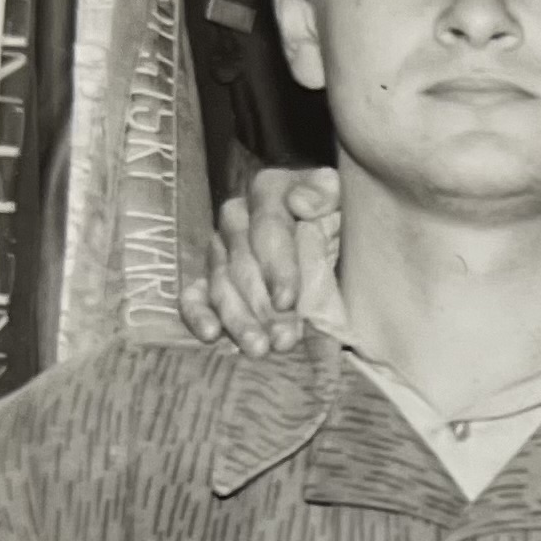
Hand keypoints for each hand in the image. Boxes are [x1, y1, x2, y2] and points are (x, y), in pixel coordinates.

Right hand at [176, 164, 339, 355]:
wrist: (338, 238)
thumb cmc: (342, 218)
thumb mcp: (345, 199)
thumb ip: (326, 192)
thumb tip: (300, 203)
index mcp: (269, 191)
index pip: (268, 228)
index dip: (277, 266)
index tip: (288, 300)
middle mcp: (238, 217)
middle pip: (242, 264)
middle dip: (262, 306)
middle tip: (282, 339)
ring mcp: (221, 249)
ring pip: (221, 284)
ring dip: (239, 320)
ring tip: (259, 349)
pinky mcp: (211, 278)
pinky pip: (195, 294)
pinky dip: (198, 314)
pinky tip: (210, 334)